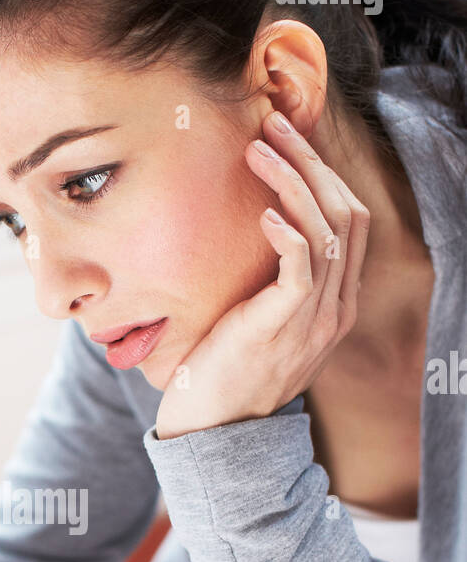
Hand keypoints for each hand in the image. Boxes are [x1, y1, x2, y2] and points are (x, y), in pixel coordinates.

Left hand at [155, 109, 369, 438]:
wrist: (215, 436)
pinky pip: (303, 266)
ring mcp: (314, 319)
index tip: (285, 138)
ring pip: (327, 229)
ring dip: (293, 181)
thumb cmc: (222, 375)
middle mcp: (334, 309)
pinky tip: (262, 210)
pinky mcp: (284, 326)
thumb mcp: (255, 322)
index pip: (348, 220)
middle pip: (346, 213)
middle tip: (272, 125)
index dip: (321, 171)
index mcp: (333, 304)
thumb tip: (252, 236)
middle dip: (312, 161)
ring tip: (257, 149)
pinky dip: (288, 230)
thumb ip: (269, 285)